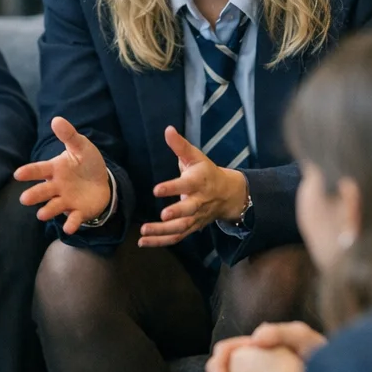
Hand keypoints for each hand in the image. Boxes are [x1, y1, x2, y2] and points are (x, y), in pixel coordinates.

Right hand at [14, 117, 112, 233]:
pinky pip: (74, 218)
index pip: (39, 170)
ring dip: (48, 211)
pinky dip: (71, 223)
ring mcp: (66, 200)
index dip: (29, 172)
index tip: (18, 174)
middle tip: (24, 199)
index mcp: (55, 170)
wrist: (103, 182)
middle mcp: (57, 187)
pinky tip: (69, 227)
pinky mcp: (78, 212)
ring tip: (41, 215)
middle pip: (43, 191)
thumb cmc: (86, 163)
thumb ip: (69, 135)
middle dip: (34, 195)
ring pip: (54, 206)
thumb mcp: (81, 146)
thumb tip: (56, 119)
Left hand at [139, 126, 247, 247]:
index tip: (157, 190)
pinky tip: (143, 242)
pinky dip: (160, 242)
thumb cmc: (206, 172)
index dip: (172, 188)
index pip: (186, 184)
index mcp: (199, 182)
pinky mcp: (191, 228)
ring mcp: (196, 217)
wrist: (228, 195)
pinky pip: (176, 237)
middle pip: (189, 210)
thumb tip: (167, 129)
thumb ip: (180, 146)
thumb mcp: (196, 157)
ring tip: (144, 232)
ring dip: (163, 232)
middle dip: (176, 213)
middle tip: (162, 215)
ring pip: (181, 227)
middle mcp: (199, 201)